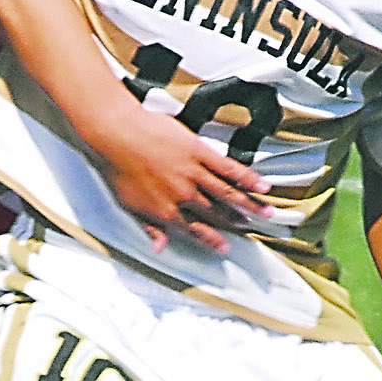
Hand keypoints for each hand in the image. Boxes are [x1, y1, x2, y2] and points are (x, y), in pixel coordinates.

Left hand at [96, 111, 266, 254]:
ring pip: (228, 193)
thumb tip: (159, 248)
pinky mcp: (199, 151)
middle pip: (216, 213)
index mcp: (166, 211)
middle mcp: (184, 196)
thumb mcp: (128, 205)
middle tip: (250, 227)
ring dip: (249, 204)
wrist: (115, 133)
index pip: (195, 230)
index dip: (212, 239)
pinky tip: (261, 185)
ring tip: (266, 212)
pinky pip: (228, 167)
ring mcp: (193, 173)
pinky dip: (246, 177)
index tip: (225, 247)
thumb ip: (148, 227)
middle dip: (235, 222)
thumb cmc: (115, 167)